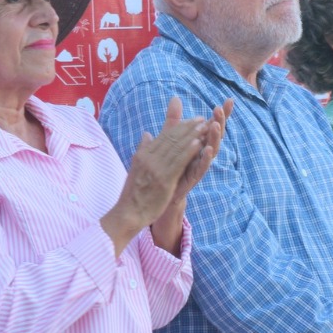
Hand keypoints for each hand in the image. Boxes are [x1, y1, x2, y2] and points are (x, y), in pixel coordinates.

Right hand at [102, 105, 206, 254]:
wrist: (128, 213)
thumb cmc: (134, 194)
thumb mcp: (136, 168)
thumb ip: (143, 150)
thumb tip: (147, 134)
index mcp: (143, 154)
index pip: (164, 136)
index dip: (179, 127)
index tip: (192, 120)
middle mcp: (148, 158)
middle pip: (171, 138)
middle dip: (188, 127)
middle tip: (201, 119)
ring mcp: (156, 169)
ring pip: (176, 147)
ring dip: (192, 135)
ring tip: (204, 127)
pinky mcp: (164, 180)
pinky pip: (178, 162)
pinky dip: (189, 151)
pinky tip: (199, 144)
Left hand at [152, 97, 230, 252]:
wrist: (162, 191)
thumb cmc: (171, 163)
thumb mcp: (172, 138)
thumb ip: (174, 120)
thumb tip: (175, 98)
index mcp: (199, 142)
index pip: (212, 125)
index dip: (222, 114)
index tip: (229, 100)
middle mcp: (203, 152)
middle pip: (216, 135)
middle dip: (219, 122)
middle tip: (219, 109)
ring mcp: (200, 164)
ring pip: (212, 149)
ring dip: (214, 137)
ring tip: (215, 125)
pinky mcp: (194, 176)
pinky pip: (202, 167)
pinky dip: (206, 158)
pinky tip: (208, 149)